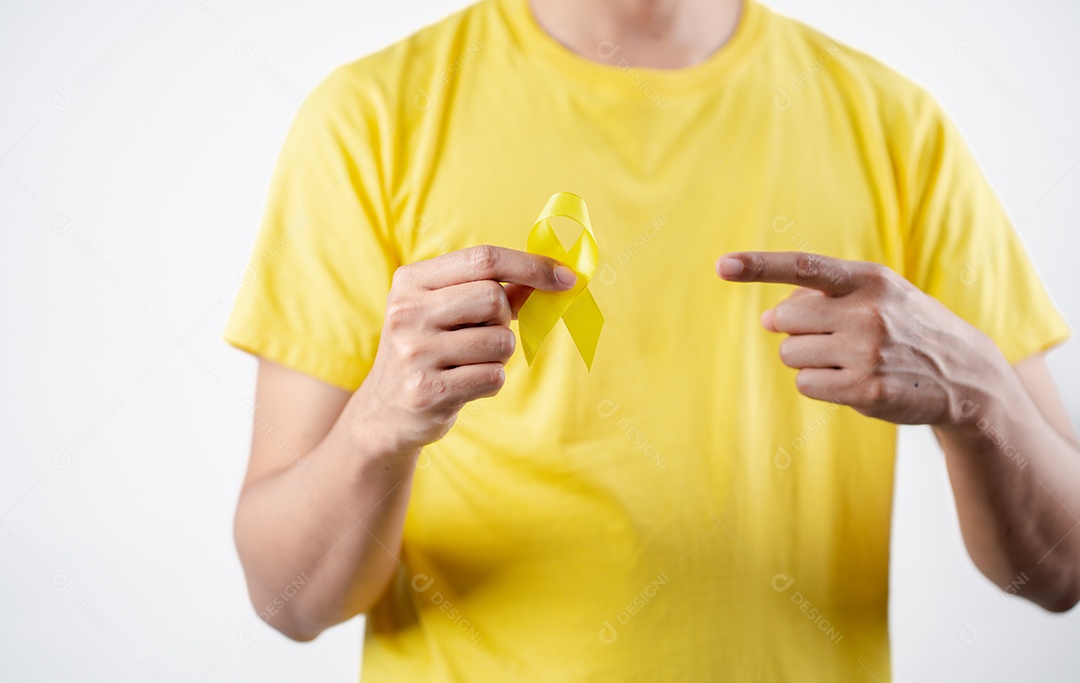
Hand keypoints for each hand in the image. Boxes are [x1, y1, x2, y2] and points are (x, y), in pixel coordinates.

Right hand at [353, 245, 576, 455]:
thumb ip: (492, 289)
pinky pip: (493, 377)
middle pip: (494, 298)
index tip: (567, 277)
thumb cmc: (429, 350)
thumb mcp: (446, 310)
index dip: (531, 266)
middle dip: (504, 319)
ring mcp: (413, 352)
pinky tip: (465, 385)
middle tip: (484, 333)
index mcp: (410, 281)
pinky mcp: (426, 391)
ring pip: (500, 341)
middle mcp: (406, 312)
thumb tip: (553, 275)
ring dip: (499, 355)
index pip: (483, 258)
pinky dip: (491, 381)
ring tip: (469, 362)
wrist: (385, 411)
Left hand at [716, 251, 1002, 425]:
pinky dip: (818, 384)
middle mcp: (868, 312)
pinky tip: (853, 380)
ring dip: (807, 359)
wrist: (965, 376)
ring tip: (848, 359)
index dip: (759, 266)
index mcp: (869, 279)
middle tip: (829, 336)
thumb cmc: (906, 327)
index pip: (804, 267)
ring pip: (791, 355)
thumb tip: (766, 319)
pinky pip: (806, 384)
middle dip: (794, 330)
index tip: (722, 265)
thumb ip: (820, 299)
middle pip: (785, 320)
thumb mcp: (876, 296)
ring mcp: (867, 353)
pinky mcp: (865, 390)